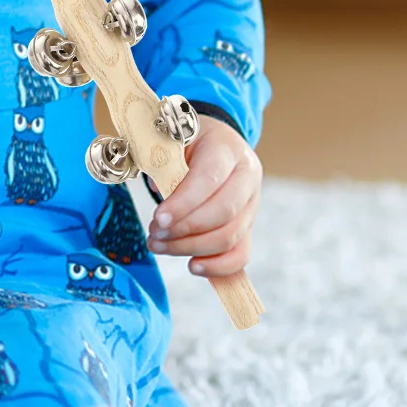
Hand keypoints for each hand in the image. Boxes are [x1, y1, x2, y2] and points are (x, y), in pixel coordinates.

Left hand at [148, 115, 260, 278]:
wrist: (212, 144)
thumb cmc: (187, 143)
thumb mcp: (172, 140)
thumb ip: (164, 162)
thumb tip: (159, 189)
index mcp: (227, 148)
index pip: (209, 179)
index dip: (184, 203)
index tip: (158, 220)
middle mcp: (247, 176)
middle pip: (223, 212)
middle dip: (184, 229)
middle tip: (154, 234)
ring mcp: (251, 203)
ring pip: (230, 236)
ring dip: (192, 248)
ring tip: (160, 245)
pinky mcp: (248, 226)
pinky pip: (241, 254)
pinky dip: (218, 266)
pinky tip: (192, 265)